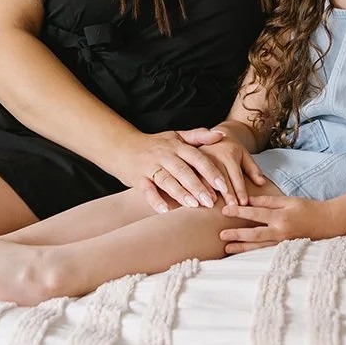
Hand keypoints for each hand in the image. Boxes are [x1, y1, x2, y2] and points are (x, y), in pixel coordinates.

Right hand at [112, 128, 230, 212]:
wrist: (122, 146)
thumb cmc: (155, 144)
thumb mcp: (177, 136)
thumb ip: (199, 136)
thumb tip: (221, 134)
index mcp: (177, 146)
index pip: (197, 158)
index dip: (210, 171)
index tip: (223, 186)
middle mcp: (165, 155)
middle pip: (183, 171)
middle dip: (198, 186)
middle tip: (211, 201)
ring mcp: (150, 166)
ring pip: (167, 180)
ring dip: (180, 193)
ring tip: (193, 205)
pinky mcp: (138, 178)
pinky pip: (147, 189)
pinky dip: (155, 200)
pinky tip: (165, 210)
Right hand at [195, 135, 268, 206]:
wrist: (213, 133)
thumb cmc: (231, 148)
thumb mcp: (244, 154)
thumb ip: (253, 169)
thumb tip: (262, 183)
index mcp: (228, 153)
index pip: (235, 174)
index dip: (240, 189)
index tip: (244, 203)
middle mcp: (213, 155)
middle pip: (220, 177)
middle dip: (226, 194)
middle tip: (231, 208)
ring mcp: (198, 158)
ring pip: (202, 177)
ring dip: (207, 192)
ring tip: (211, 205)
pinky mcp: (187, 161)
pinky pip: (189, 176)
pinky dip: (190, 188)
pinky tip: (193, 200)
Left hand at [219, 195, 333, 253]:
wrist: (328, 223)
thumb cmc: (309, 209)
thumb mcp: (289, 200)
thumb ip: (269, 201)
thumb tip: (249, 200)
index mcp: (281, 216)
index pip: (256, 213)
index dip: (240, 211)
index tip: (226, 210)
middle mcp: (281, 231)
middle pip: (254, 234)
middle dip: (237, 234)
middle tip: (221, 234)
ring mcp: (283, 243)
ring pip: (258, 247)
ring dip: (242, 247)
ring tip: (227, 248)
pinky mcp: (285, 250)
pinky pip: (266, 252)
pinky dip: (254, 253)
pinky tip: (243, 254)